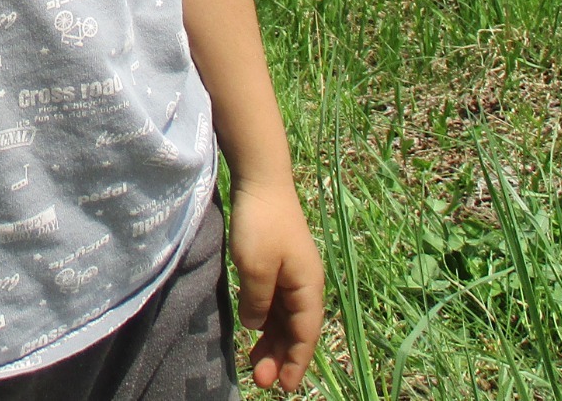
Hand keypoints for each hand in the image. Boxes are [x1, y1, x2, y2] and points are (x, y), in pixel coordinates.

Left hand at [229, 178, 323, 391]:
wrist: (262, 180)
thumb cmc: (261, 224)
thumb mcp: (255, 269)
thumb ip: (257, 302)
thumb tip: (256, 326)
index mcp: (308, 287)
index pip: (305, 335)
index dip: (295, 362)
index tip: (283, 386)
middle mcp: (305, 283)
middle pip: (296, 329)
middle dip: (280, 356)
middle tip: (261, 379)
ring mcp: (292, 273)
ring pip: (284, 317)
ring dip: (272, 340)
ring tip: (255, 362)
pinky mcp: (278, 263)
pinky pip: (275, 301)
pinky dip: (267, 319)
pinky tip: (254, 330)